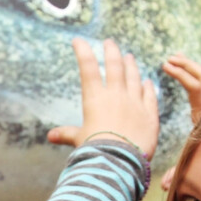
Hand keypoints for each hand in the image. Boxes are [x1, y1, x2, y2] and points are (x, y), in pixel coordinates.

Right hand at [47, 39, 158, 159]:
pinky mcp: (150, 114)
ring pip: (134, 77)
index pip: (88, 68)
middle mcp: (116, 95)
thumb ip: (67, 133)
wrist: (119, 160)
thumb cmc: (95, 150)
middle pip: (115, 66)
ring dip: (131, 65)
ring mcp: (135, 102)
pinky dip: (148, 87)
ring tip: (129, 57)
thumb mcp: (79, 139)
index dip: (82, 51)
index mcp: (95, 98)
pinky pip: (150, 95)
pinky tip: (147, 81)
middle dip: (111, 51)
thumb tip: (51, 136)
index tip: (78, 40)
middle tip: (110, 42)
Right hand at [160, 54, 200, 189]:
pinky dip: (198, 73)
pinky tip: (188, 70)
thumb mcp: (192, 164)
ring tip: (176, 59)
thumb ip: (178, 172)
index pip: (196, 86)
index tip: (165, 66)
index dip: (181, 74)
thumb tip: (162, 187)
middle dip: (185, 65)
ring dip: (191, 66)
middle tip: (168, 59)